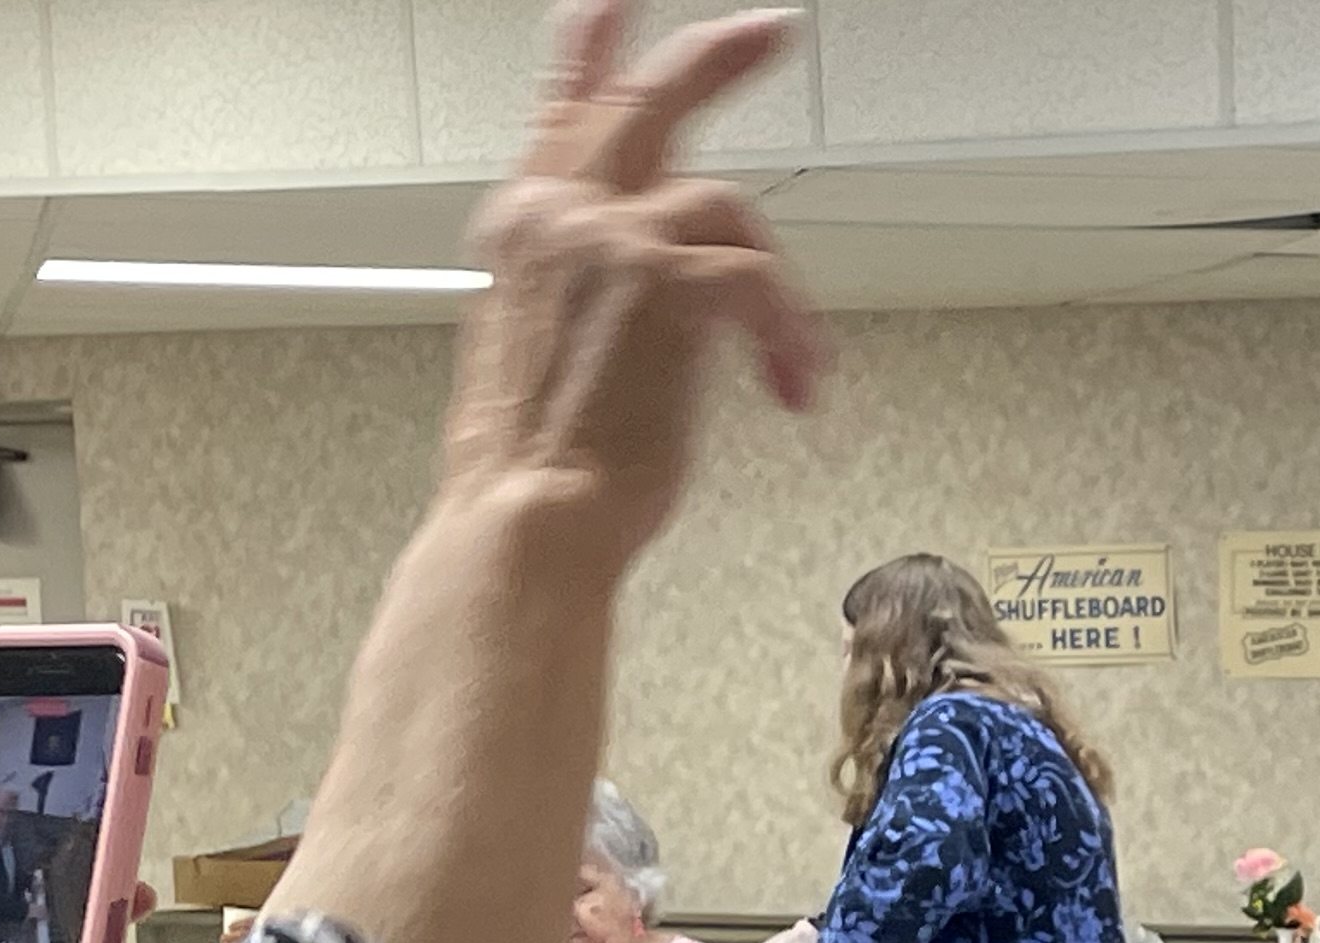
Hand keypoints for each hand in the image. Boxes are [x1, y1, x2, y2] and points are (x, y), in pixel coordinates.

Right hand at [438, 3, 827, 577]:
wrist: (530, 514)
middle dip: (718, 57)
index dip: (597, 49)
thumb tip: (646, 301)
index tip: (622, 8)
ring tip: (794, 363)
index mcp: (526, 228)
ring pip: (728, 209)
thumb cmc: (539, 465)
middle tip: (773, 29)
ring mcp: (607, 238)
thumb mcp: (542, 352)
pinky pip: (759, 278)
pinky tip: (789, 385)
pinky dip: (789, 337)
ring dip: (781, 292)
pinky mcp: (662, 281)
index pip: (564, 111)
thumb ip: (585, 294)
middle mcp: (558, 215)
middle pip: (646, 103)